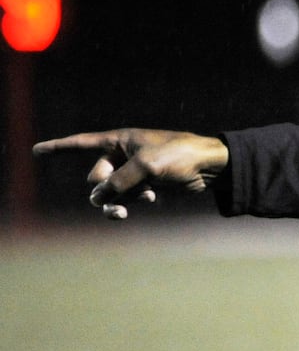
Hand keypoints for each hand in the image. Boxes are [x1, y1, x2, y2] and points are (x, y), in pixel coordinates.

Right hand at [33, 128, 229, 218]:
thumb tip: (98, 198)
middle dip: (103, 190)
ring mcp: (133, 171)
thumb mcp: (146, 167)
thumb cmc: (179, 156)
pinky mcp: (146, 185)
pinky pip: (126, 198)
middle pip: (96, 178)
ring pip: (109, 192)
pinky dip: (132, 201)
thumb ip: (119, 182)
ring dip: (114, 202)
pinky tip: (151, 198)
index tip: (36, 151)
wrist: (209, 166)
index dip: (58, 148)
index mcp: (119, 140)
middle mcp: (122, 155)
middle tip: (117, 195)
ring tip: (124, 211)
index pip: (81, 143)